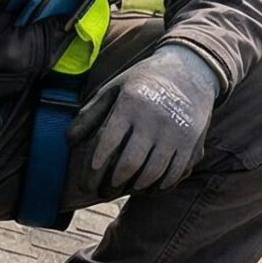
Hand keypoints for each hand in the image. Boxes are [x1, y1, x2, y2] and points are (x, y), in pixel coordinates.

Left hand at [68, 43, 219, 193]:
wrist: (190, 70)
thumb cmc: (143, 82)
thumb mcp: (114, 88)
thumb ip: (90, 113)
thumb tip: (69, 142)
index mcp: (131, 103)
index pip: (109, 141)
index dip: (95, 164)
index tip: (87, 179)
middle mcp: (154, 119)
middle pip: (130, 162)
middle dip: (113, 183)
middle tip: (103, 192)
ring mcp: (176, 132)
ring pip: (153, 172)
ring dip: (135, 186)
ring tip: (123, 188)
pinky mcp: (192, 143)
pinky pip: (175, 174)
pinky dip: (159, 186)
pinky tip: (147, 187)